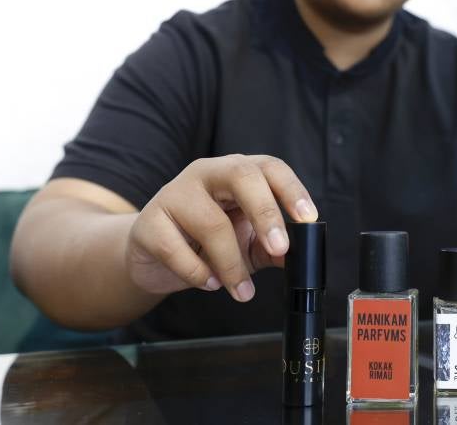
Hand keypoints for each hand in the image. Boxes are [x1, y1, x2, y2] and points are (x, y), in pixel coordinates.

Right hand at [125, 155, 316, 302]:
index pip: (269, 167)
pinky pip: (175, 248)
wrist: (151, 257)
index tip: (308, 219)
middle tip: (280, 248)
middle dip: (266, 212)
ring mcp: (174, 193)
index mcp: (236, 172)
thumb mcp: (245, 242)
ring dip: (232, 263)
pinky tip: (209, 283)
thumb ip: (272, 246)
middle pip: (241, 175)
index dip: (291, 189)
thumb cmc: (204, 242)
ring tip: (241, 289)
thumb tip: (297, 256)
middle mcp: (206, 173)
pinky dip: (197, 272)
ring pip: (211, 221)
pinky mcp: (148, 222)